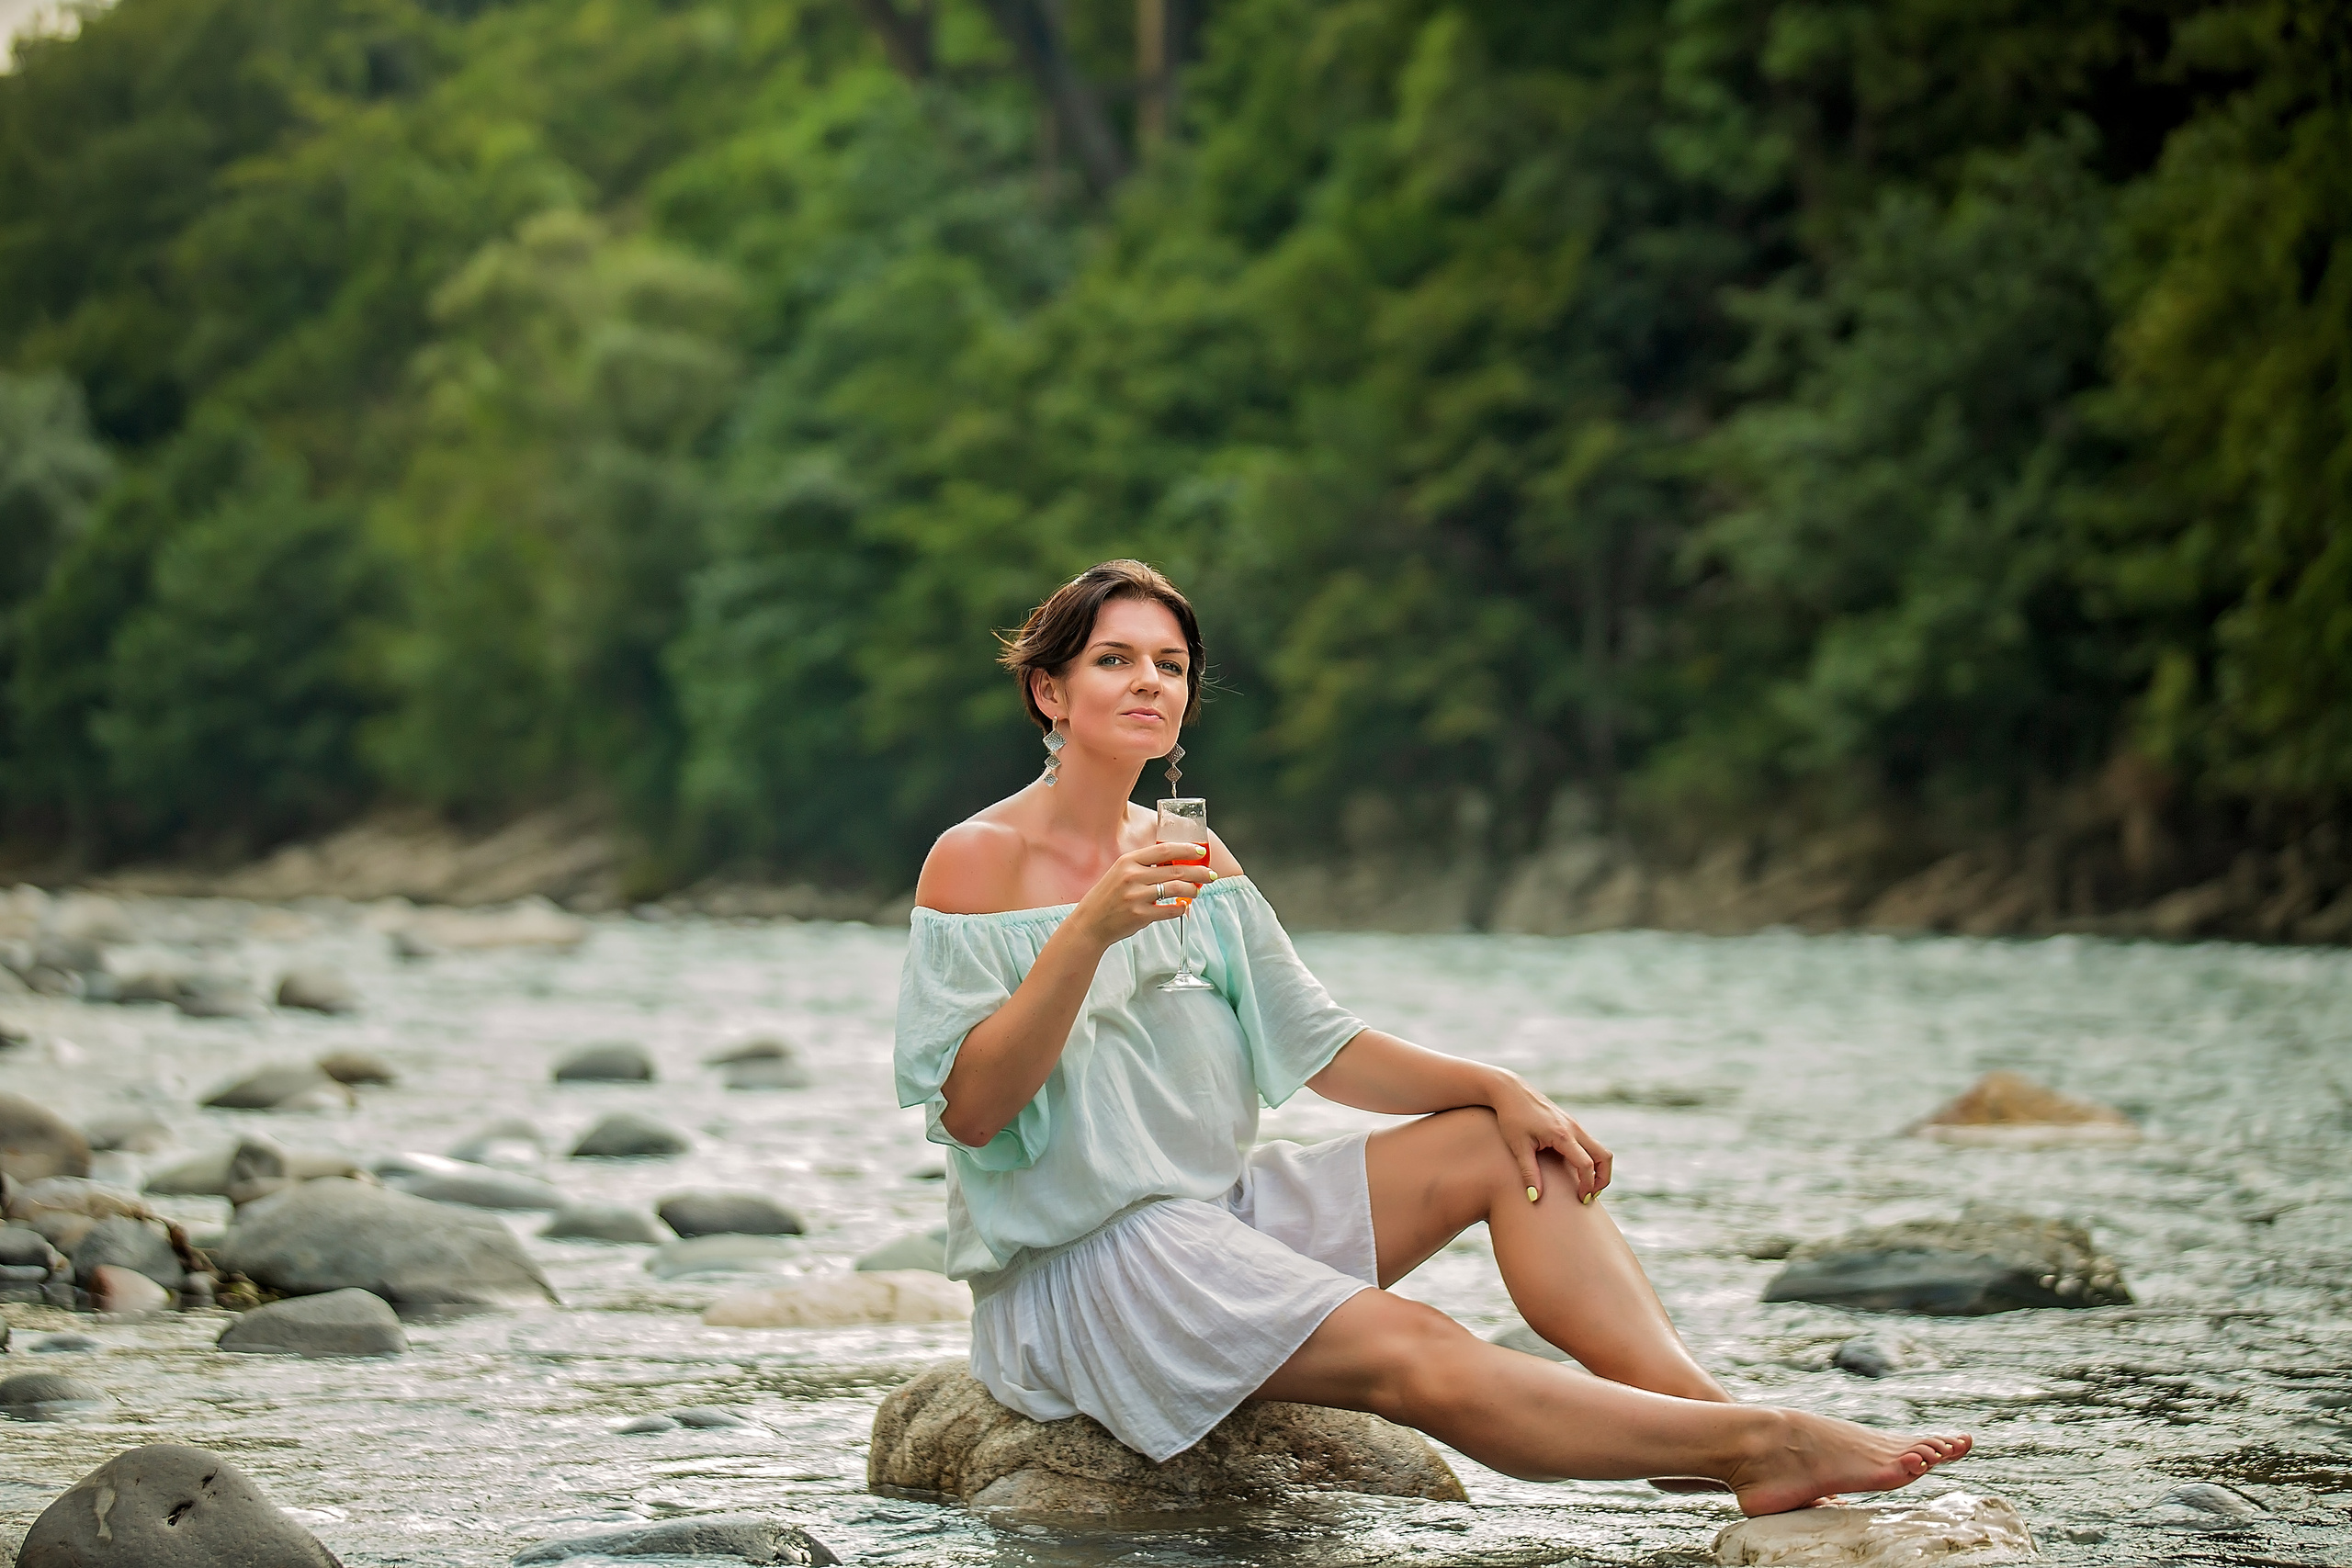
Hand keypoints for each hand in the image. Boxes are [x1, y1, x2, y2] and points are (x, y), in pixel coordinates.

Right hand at [1072, 840, 1216, 947]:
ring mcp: (1136, 896)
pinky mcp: (1140, 915)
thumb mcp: (1121, 873)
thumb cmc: (1108, 897)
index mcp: (1128, 861)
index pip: (1164, 850)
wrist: (1090, 923)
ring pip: (1176, 889)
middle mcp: (1132, 876)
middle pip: (1176, 869)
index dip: (1186, 849)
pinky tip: (1183, 907)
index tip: (1201, 852)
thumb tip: (1176, 864)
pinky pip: (1170, 910)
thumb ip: (1144, 867)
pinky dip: (1181, 909)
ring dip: (1193, 890)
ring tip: (1197, 891)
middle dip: (1198, 871)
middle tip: (1210, 874)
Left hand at [1491, 1073, 1612, 1203]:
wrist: (1509, 1090)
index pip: (1586, 1164)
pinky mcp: (1571, 1123)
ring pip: (1600, 1149)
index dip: (1588, 1185)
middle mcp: (1574, 1128)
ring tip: (1585, 1186)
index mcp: (1562, 1135)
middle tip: (1590, 1195)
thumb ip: (1529, 1173)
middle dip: (1603, 1179)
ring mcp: (1574, 1124)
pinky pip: (1590, 1144)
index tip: (1581, 1200)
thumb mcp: (1517, 1146)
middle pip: (1604, 1156)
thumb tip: (1535, 1199)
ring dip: (1599, 1169)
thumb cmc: (1511, 1118)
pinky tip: (1575, 1171)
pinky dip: (1591, 1159)